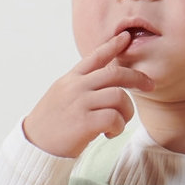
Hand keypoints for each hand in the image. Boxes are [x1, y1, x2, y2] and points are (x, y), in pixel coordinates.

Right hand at [22, 30, 156, 158]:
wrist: (34, 146)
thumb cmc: (50, 125)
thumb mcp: (61, 96)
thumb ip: (80, 87)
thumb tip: (104, 83)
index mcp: (71, 79)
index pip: (95, 57)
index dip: (113, 45)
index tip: (127, 37)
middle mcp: (76, 87)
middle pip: (115, 74)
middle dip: (137, 78)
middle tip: (149, 85)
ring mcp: (80, 103)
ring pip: (119, 97)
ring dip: (126, 112)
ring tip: (118, 123)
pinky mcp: (84, 123)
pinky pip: (114, 118)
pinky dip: (118, 127)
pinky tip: (109, 134)